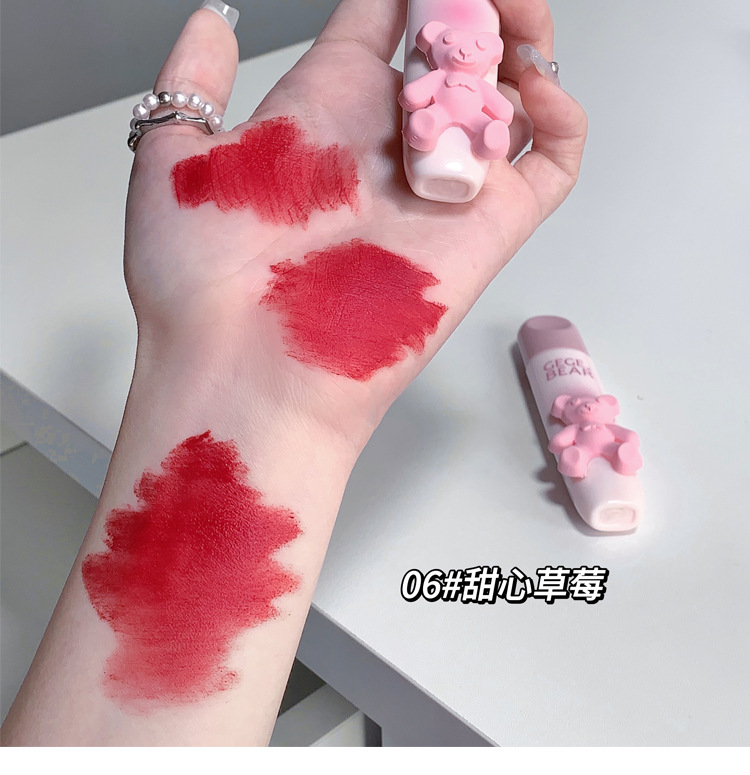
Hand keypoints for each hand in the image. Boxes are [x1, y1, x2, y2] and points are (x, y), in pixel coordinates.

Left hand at [125, 0, 586, 452]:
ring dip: (521, 45)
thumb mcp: (173, 159)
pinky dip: (564, 121)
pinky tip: (538, 89)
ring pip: (508, 94)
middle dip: (475, 8)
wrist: (243, 375)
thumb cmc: (198, 283)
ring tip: (510, 27)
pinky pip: (550, 166)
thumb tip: (209, 22)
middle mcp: (386, 142)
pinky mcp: (485, 229)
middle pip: (454, 46)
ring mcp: (440, 184)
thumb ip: (194, 84)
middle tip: (476, 1)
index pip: (381, 19)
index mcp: (322, 109)